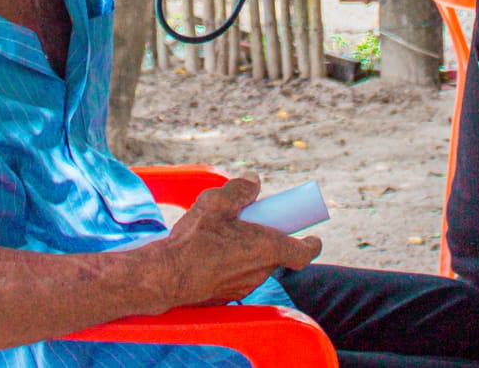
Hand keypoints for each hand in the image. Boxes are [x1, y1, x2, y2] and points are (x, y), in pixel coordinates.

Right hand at [151, 174, 320, 309]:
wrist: (166, 275)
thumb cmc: (194, 239)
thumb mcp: (217, 201)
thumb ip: (240, 189)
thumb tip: (254, 183)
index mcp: (267, 249)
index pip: (303, 253)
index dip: (310, 244)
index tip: (312, 237)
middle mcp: (260, 272)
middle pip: (275, 255)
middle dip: (269, 238)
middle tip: (253, 223)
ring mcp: (243, 287)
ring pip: (256, 265)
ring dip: (248, 251)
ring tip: (223, 235)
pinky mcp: (225, 295)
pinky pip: (237, 276)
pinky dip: (232, 263)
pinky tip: (210, 252)